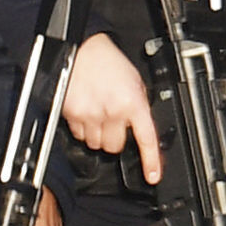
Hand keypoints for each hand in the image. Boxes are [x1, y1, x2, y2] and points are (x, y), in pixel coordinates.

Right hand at [61, 32, 163, 185]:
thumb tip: (139, 127)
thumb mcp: (134, 82)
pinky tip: (85, 109)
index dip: (151, 162)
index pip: (146, 139)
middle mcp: (113, 112)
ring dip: (97, 134)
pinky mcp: (73, 114)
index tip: (152, 176)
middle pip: (115, 147)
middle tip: (112, 122)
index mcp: (133, 102)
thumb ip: (137, 107)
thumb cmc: (108, 63)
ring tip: (97, 112)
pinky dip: (82, 128)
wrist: (82, 50)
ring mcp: (91, 115)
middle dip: (114, 138)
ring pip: (96, 144)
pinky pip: (79, 135)